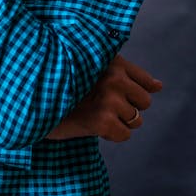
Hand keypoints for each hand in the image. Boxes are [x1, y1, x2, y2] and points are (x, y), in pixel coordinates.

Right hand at [46, 55, 162, 141]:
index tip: (116, 94)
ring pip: (135, 120)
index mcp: (111, 61)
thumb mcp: (91, 68)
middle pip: (144, 102)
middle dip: (127, 108)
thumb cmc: (63, 84)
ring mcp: (108, 99)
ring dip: (117, 122)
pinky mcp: (102, 120)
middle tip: (102, 105)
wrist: (36, 101)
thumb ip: (123, 72)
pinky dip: (110, 134)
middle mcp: (113, 77)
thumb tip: (159, 86)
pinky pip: (124, 135)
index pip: (145, 81)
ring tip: (94, 113)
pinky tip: (92, 124)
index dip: (133, 92)